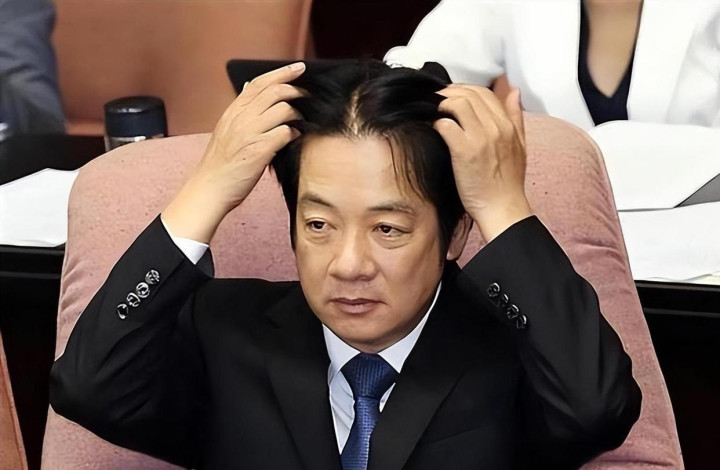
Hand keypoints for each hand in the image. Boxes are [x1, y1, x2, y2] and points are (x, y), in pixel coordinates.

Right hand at [162, 62, 305, 242]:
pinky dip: (294, 134)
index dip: (281, 72)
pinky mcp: (259, 151)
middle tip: (307, 96)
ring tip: (300, 123)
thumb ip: (240, 109)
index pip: (259, 83)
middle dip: (296, 90)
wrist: (210, 188)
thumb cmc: (220, 162)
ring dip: (297, 115)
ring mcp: (249, 134)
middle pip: (274, 92)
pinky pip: (284, 133)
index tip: (299, 67)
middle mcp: (240, 118)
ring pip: (283, 110)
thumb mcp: (226, 128)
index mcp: (233, 111)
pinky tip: (295, 139)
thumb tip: (247, 86)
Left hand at [434, 85, 531, 240]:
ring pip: (458, 104)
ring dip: (442, 105)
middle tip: (437, 101)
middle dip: (449, 93)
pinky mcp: (464, 151)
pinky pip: (446, 126)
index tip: (452, 96)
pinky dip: (437, 124)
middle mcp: (496, 128)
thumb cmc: (508, 183)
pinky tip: (434, 131)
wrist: (502, 209)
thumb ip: (516, 118)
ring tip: (434, 114)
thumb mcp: (520, 146)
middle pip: (469, 95)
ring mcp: (480, 138)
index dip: (464, 89)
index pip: (484, 93)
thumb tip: (514, 92)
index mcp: (508, 126)